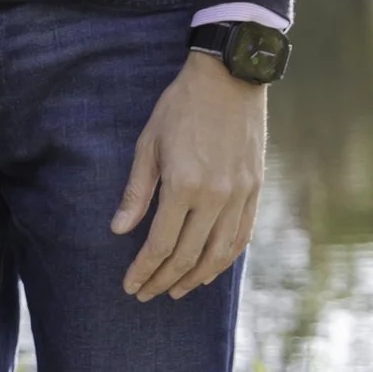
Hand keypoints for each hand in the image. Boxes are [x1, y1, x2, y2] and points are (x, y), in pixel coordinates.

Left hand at [110, 50, 266, 301]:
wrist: (229, 77)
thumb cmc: (181, 106)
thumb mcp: (148, 144)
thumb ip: (136, 192)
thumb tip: (118, 231)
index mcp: (183, 185)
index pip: (159, 245)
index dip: (143, 271)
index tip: (130, 285)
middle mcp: (215, 197)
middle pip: (187, 256)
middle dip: (163, 280)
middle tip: (146, 293)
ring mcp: (239, 195)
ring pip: (218, 254)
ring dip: (195, 278)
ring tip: (176, 290)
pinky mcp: (254, 189)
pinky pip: (241, 236)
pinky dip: (225, 259)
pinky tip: (210, 269)